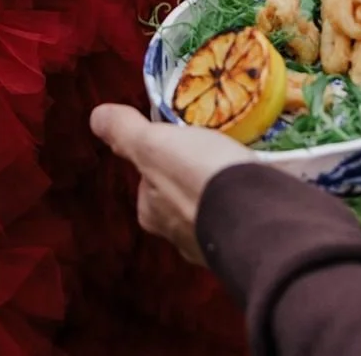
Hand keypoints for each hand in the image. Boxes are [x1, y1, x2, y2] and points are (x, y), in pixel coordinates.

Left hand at [89, 104, 255, 265]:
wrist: (257, 218)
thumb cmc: (198, 178)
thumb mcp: (154, 145)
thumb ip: (125, 131)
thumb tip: (95, 117)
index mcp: (153, 214)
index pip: (150, 181)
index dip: (162, 158)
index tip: (181, 140)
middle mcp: (179, 236)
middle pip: (182, 196)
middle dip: (197, 177)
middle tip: (216, 150)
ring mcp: (216, 244)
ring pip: (216, 209)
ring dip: (227, 191)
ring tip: (245, 166)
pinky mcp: (252, 244)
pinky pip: (247, 215)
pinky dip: (253, 201)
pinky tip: (265, 186)